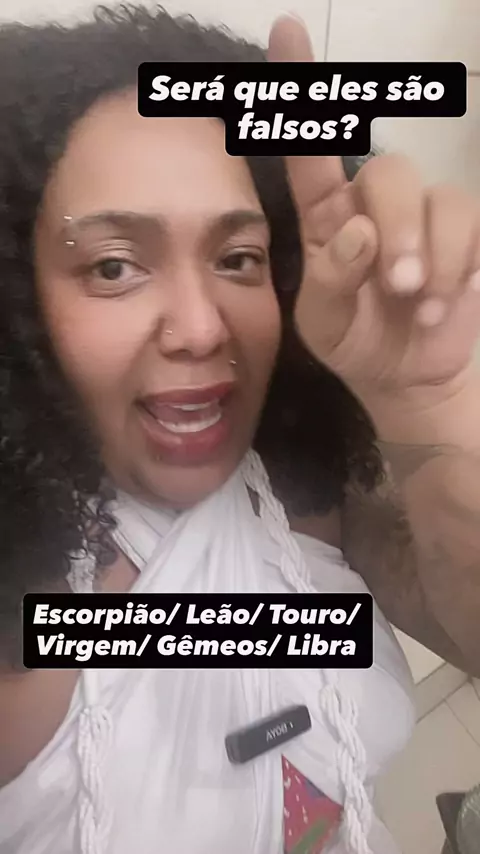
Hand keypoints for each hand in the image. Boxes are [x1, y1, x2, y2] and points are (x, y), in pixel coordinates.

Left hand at [268, 17, 479, 422]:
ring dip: (432, 255)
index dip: (298, 91)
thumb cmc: (354, 341)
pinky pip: (471, 222)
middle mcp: (373, 204)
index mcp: (326, 217)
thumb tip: (362, 231)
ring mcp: (422, 216)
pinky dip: (461, 266)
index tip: (287, 31)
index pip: (310, 149)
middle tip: (396, 284)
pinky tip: (444, 302)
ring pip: (437, 195)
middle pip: (389, 170)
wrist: (404, 376)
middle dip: (398, 229)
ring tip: (418, 305)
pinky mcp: (463, 234)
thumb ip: (330, 278)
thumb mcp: (323, 323)